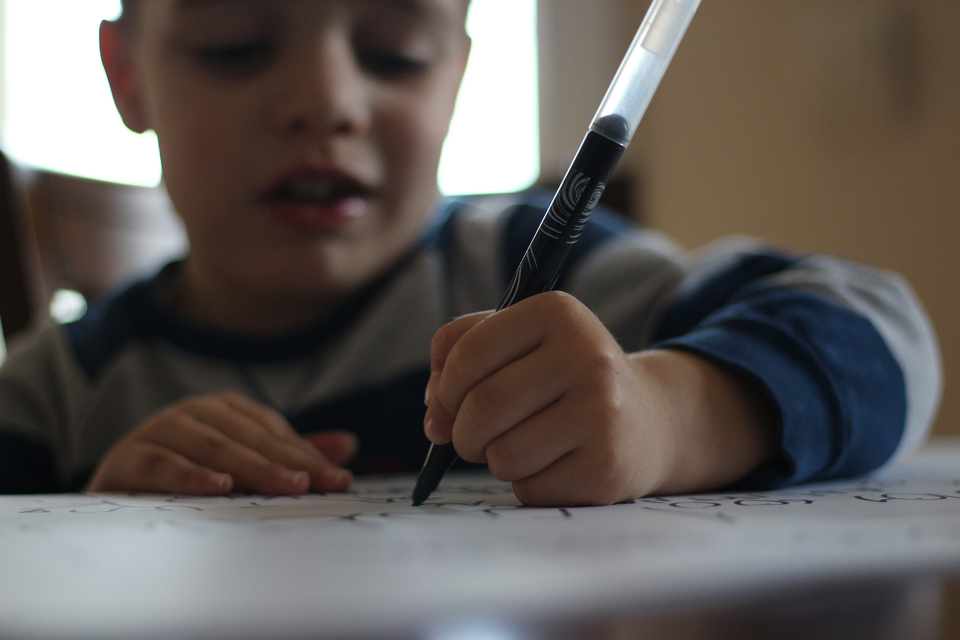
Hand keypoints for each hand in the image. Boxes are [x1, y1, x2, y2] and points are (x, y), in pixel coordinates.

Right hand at [86, 392, 356, 494]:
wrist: (115, 497)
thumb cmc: (187, 478)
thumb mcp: (243, 466)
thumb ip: (291, 456)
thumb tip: (348, 446)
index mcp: (224, 410)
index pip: (274, 432)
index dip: (309, 455)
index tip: (341, 480)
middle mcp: (193, 413)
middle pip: (248, 437)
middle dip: (288, 463)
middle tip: (318, 485)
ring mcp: (160, 430)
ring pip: (213, 447)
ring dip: (250, 467)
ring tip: (285, 486)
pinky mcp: (129, 457)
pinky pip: (164, 463)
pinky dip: (191, 475)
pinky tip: (219, 487)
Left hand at [423, 292, 773, 506]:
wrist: (649, 421)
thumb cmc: (563, 377)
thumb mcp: (520, 340)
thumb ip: (459, 352)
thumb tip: (433, 412)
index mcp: (557, 312)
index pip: (467, 355)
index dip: (443, 389)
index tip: (447, 404)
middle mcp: (587, 356)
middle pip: (482, 408)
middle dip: (462, 433)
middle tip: (472, 437)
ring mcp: (602, 414)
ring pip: (501, 455)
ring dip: (496, 460)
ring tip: (523, 446)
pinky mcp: (606, 468)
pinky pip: (529, 489)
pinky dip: (527, 484)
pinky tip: (555, 464)